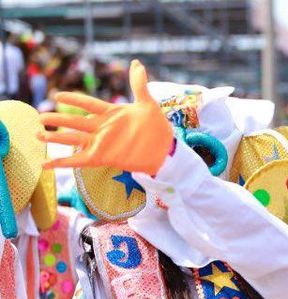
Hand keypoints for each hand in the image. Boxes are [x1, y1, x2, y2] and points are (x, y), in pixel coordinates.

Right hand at [38, 60, 172, 173]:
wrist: (166, 151)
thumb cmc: (157, 128)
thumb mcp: (148, 104)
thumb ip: (139, 85)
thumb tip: (136, 63)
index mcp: (111, 113)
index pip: (88, 103)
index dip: (74, 99)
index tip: (58, 95)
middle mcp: (102, 127)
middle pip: (75, 121)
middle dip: (57, 119)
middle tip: (39, 116)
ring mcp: (101, 143)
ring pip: (73, 138)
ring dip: (56, 138)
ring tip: (38, 135)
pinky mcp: (102, 158)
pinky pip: (78, 160)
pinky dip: (62, 162)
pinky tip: (45, 163)